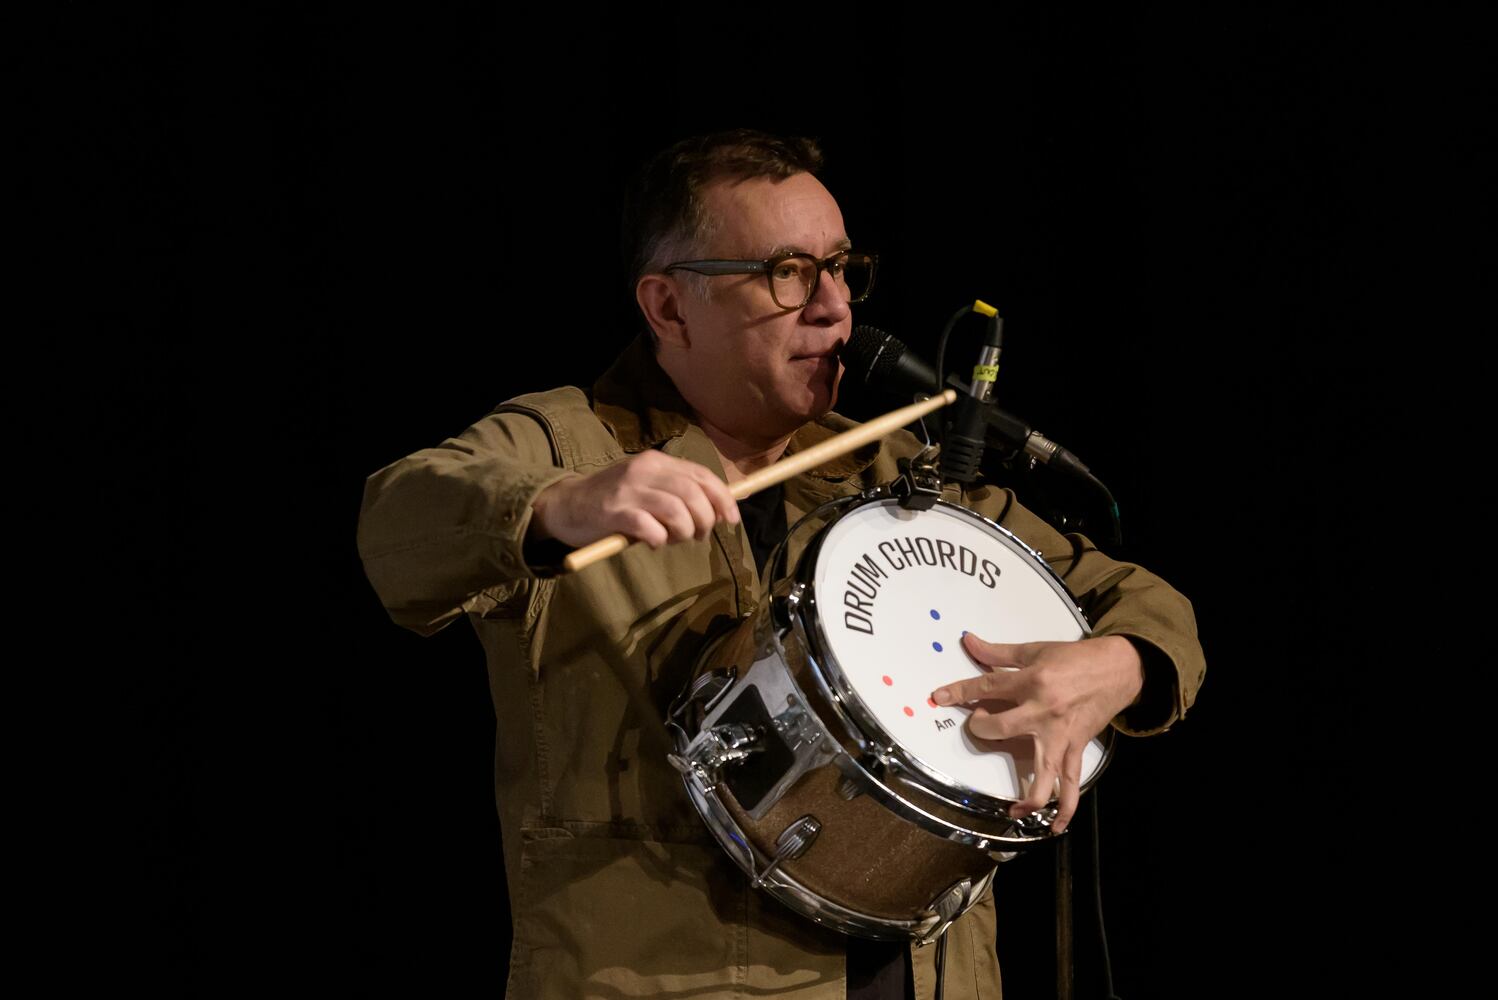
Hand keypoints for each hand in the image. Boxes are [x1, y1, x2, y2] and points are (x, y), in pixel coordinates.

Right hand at [529, 450, 739, 548]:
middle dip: (705, 520)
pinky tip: (653, 542)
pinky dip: (660, 540)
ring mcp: (628, 491)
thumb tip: (722, 509)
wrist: (566, 504)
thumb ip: (679, 492)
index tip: (732, 519)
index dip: (723, 498)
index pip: (701, 475)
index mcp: (657, 461)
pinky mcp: (614, 513)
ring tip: (674, 539)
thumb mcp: (648, 485)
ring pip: (677, 511)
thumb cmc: (615, 499)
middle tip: (698, 536)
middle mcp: (644, 470)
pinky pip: (651, 529)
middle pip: (693, 494)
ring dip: (684, 532)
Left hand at [930, 633, 1143, 833]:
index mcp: (1034, 682)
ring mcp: (1061, 734)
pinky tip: (1054, 825)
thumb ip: (998, 653)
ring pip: (1043, 772)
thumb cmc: (1076, 658)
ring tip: (1013, 811)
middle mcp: (1045, 711)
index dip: (960, 692)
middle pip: (1002, 728)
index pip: (987, 687)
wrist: (1119, 668)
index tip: (939, 697)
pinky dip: (1066, 807)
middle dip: (982, 729)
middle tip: (980, 725)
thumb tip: (968, 641)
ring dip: (1028, 796)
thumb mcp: (1035, 650)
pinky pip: (1071, 782)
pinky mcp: (1075, 747)